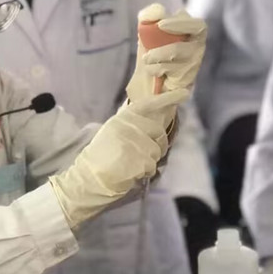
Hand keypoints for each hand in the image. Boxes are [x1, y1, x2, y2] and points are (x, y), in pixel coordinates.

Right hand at [50, 88, 189, 228]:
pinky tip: (131, 173)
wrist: (88, 179)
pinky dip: (145, 172)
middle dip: (158, 144)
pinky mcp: (140, 160)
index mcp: (122, 118)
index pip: (148, 104)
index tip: (184, 93)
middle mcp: (129, 127)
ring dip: (149, 161)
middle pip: (158, 131)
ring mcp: (136, 143)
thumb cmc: (99, 158)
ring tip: (132, 164)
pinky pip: (152, 166)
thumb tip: (150, 118)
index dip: (167, 98)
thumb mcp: (111, 132)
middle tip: (147, 154)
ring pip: (157, 151)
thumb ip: (130, 124)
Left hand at [127, 4, 207, 106]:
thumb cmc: (153, 53)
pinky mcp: (187, 83)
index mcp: (194, 34)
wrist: (149, 83)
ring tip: (146, 60)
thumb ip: (149, 18)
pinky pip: (172, 74)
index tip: (160, 25)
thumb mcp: (148, 34)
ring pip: (176, 62)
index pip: (198, 26)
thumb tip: (155, 11)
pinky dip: (156, 70)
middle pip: (186, 48)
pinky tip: (152, 71)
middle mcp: (198, 50)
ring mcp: (193, 68)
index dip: (181, 24)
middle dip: (163, 50)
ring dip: (156, 59)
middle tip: (147, 54)